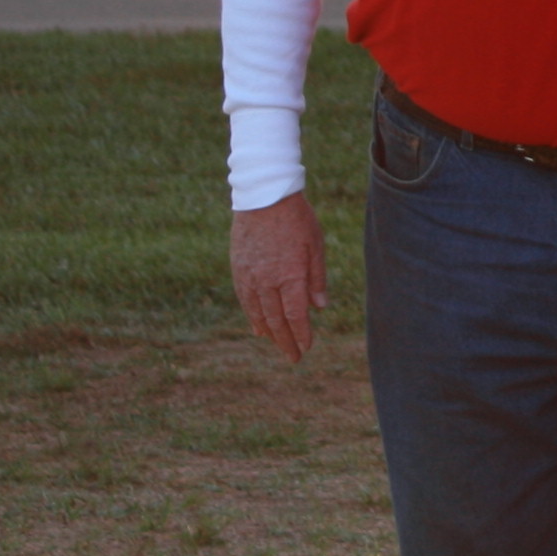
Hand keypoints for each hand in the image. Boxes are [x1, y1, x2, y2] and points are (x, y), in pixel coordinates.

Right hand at [231, 195, 326, 361]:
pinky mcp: (238, 269)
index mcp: (290, 276)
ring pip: (258, 313)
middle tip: (293, 357)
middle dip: (285, 341)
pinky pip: (245, 299)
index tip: (306, 348)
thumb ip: (317, 278)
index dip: (301, 335)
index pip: (295, 316)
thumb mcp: (316, 246)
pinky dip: (252, 316)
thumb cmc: (297, 220)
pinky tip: (257, 327)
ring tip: (278, 344)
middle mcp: (267, 281)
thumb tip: (319, 308)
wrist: (264, 198)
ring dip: (269, 332)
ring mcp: (249, 276)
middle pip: (276, 320)